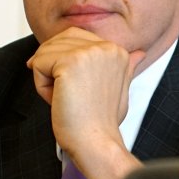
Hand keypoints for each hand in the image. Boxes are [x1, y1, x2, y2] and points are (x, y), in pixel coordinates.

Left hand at [26, 27, 145, 178]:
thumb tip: (140, 52)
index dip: (63, 60)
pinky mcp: (70, 62)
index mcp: (118, 51)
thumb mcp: (119, 87)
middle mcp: (107, 46)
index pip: (74, 36)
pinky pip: (37, 64)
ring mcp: (89, 53)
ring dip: (46, 77)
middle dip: (52, 67)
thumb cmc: (102, 121)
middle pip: (58, 41)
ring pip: (45, 52)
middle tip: (66, 95)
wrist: (96, 142)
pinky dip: (40, 85)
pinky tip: (57, 100)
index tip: (68, 85)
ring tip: (65, 98)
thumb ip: (126, 67)